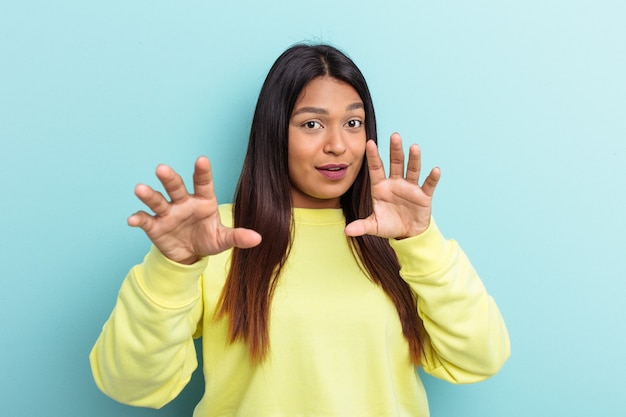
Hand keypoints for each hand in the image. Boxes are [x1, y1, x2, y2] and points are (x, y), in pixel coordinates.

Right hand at [127, 156, 261, 263]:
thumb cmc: (207, 239)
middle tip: (162, 169)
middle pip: (176, 187)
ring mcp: (167, 213)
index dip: (202, 172)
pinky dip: (138, 219)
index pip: (203, 183)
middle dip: (169, 178)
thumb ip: (238, 237)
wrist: (189, 254)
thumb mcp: (223, 239)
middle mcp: (183, 202)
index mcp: (203, 200)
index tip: (201, 159)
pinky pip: (145, 220)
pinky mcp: (155, 226)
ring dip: (149, 195)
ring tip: (140, 189)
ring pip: (157, 200)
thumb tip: (258, 238)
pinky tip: (132, 219)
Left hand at [344, 133, 439, 238]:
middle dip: (395, 150)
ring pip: (412, 170)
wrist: (407, 234)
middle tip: (394, 136)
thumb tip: (347, 231)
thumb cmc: (389, 225)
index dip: (373, 157)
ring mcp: (410, 188)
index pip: (376, 169)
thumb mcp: (374, 226)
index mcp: (381, 187)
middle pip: (396, 163)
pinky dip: (432, 178)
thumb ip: (361, 226)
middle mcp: (395, 183)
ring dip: (414, 159)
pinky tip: (435, 170)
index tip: (369, 143)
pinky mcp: (423, 195)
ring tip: (414, 147)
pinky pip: (428, 185)